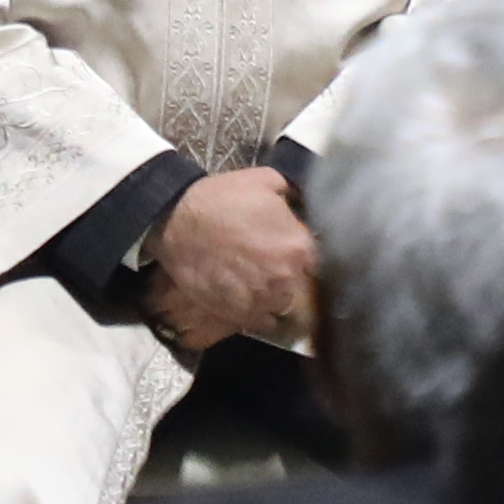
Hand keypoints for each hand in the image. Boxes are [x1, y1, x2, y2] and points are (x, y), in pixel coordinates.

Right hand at [140, 167, 320, 358]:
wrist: (176, 222)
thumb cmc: (222, 199)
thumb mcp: (266, 181)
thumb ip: (298, 193)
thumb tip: (313, 202)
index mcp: (299, 247)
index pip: (328, 262)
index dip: (321, 259)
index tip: (312, 256)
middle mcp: (287, 279)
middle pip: (310, 289)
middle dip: (304, 280)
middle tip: (292, 271)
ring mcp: (264, 300)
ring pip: (290, 308)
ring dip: (286, 299)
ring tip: (273, 287)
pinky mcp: (240, 315)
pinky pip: (266, 323)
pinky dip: (265, 315)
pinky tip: (258, 300)